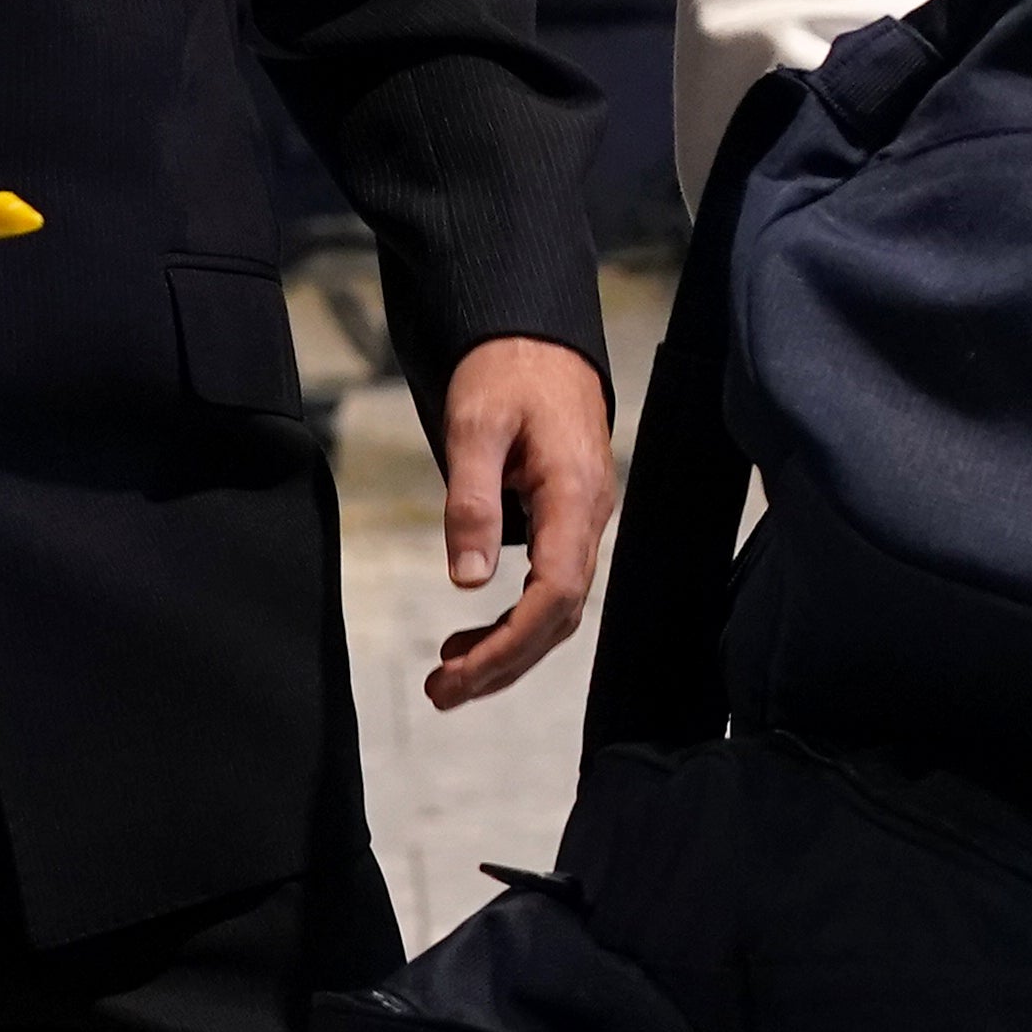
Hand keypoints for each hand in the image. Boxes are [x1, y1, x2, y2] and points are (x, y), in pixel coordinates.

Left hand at [428, 336, 618, 708]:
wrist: (537, 338)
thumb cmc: (506, 372)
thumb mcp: (474, 426)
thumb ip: (471, 501)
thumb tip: (466, 581)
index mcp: (573, 494)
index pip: (557, 592)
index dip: (512, 642)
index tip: (460, 673)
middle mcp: (590, 515)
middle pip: (561, 614)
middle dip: (504, 662)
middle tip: (441, 694)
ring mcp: (584, 519)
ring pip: (559, 607)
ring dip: (509, 649)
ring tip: (450, 678)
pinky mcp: (569, 518)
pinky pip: (554, 585)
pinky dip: (516, 621)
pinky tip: (474, 631)